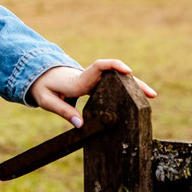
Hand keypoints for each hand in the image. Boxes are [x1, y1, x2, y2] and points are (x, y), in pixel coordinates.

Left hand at [29, 59, 156, 128]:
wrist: (40, 76)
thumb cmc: (43, 87)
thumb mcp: (46, 100)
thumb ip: (63, 111)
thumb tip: (80, 125)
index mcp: (78, 80)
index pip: (97, 67)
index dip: (113, 66)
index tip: (127, 71)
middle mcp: (89, 78)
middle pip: (115, 76)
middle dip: (134, 82)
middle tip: (151, 94)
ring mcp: (93, 82)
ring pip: (117, 82)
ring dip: (133, 87)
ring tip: (150, 98)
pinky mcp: (95, 86)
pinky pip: (112, 87)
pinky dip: (125, 92)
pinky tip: (137, 101)